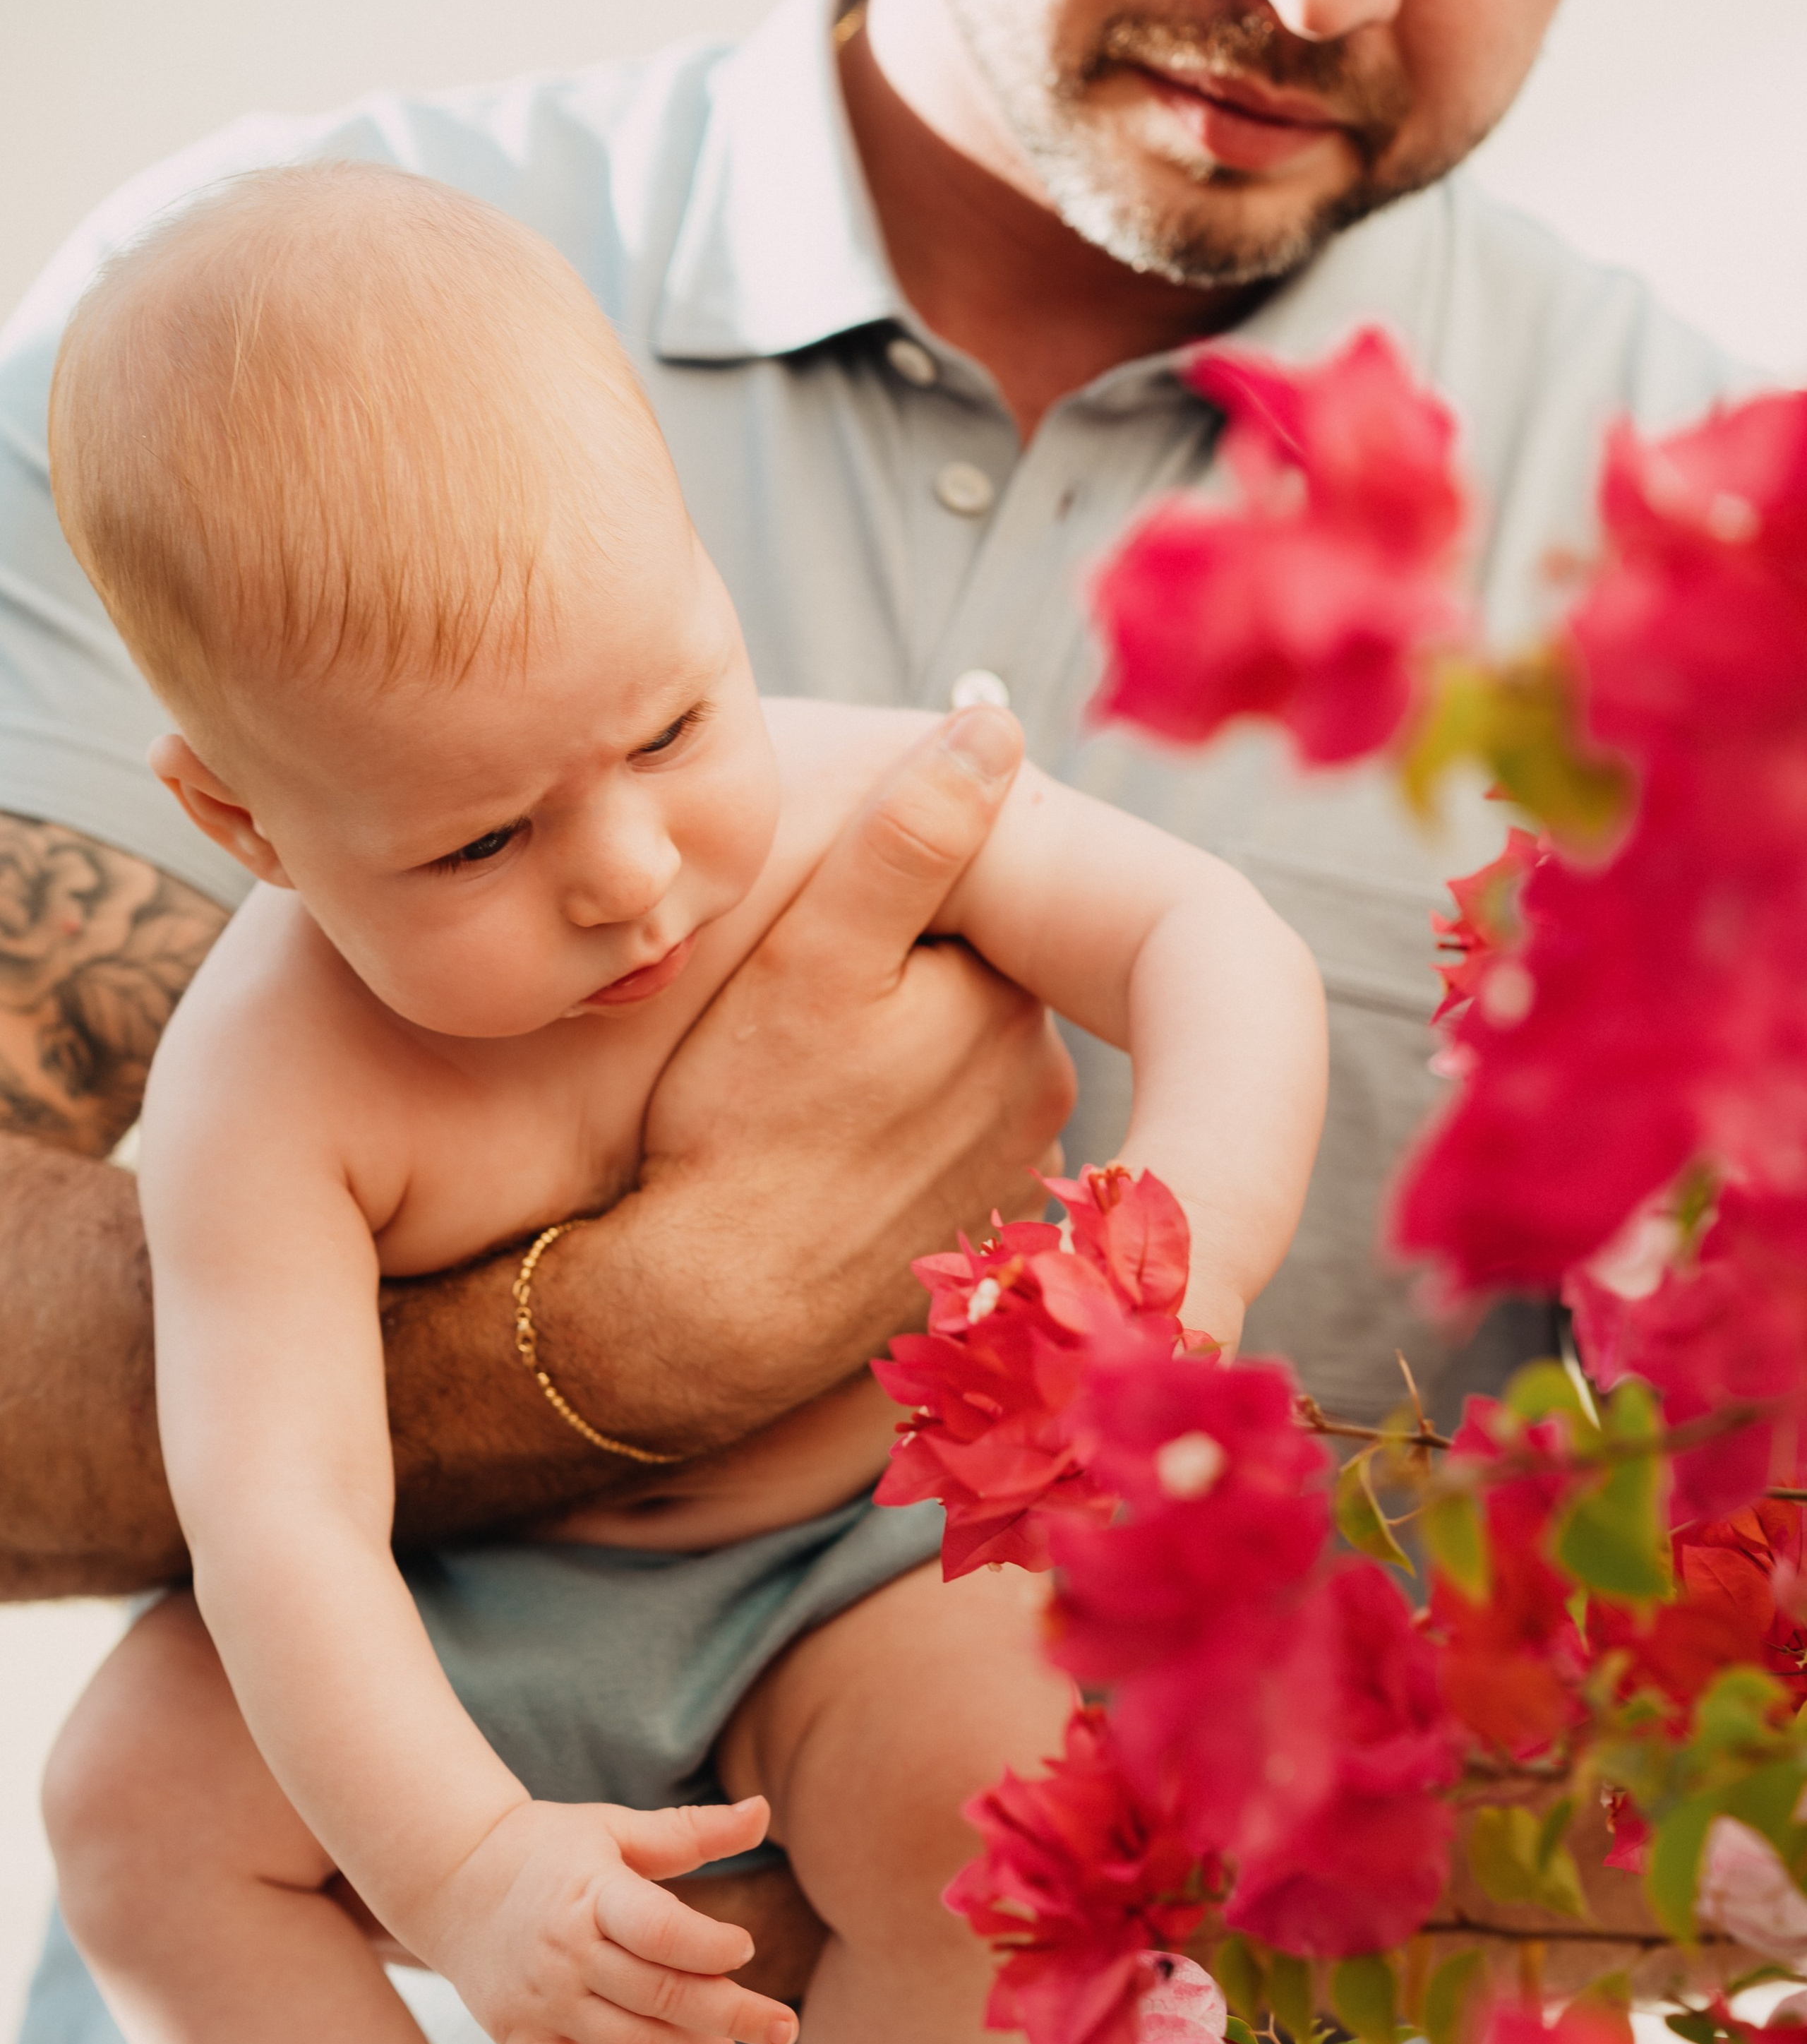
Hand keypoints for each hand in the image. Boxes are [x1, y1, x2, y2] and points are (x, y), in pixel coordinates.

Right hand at [413, 1795, 802, 2043]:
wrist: (451, 1875)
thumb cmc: (550, 1848)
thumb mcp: (615, 1829)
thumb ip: (691, 1831)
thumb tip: (763, 1809)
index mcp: (592, 1894)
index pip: (661, 1931)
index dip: (712, 1947)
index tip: (746, 1949)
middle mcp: (565, 1953)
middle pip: (660, 1996)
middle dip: (733, 2016)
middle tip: (784, 2029)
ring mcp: (540, 2003)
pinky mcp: (518, 2040)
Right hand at [532, 710, 1077, 1459]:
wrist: (708, 1317)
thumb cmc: (739, 1125)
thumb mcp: (809, 956)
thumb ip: (907, 835)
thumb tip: (995, 726)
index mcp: (1010, 1001)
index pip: (963, 917)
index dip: (873, 924)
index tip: (799, 963)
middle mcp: (1042, 1093)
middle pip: (961, 1002)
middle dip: (888, 1004)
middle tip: (783, 1050)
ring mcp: (1018, 1182)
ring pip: (951, 1086)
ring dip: (891, 1085)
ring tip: (793, 1119)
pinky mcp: (980, 1254)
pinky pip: (939, 1170)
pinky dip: (891, 1165)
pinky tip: (821, 1182)